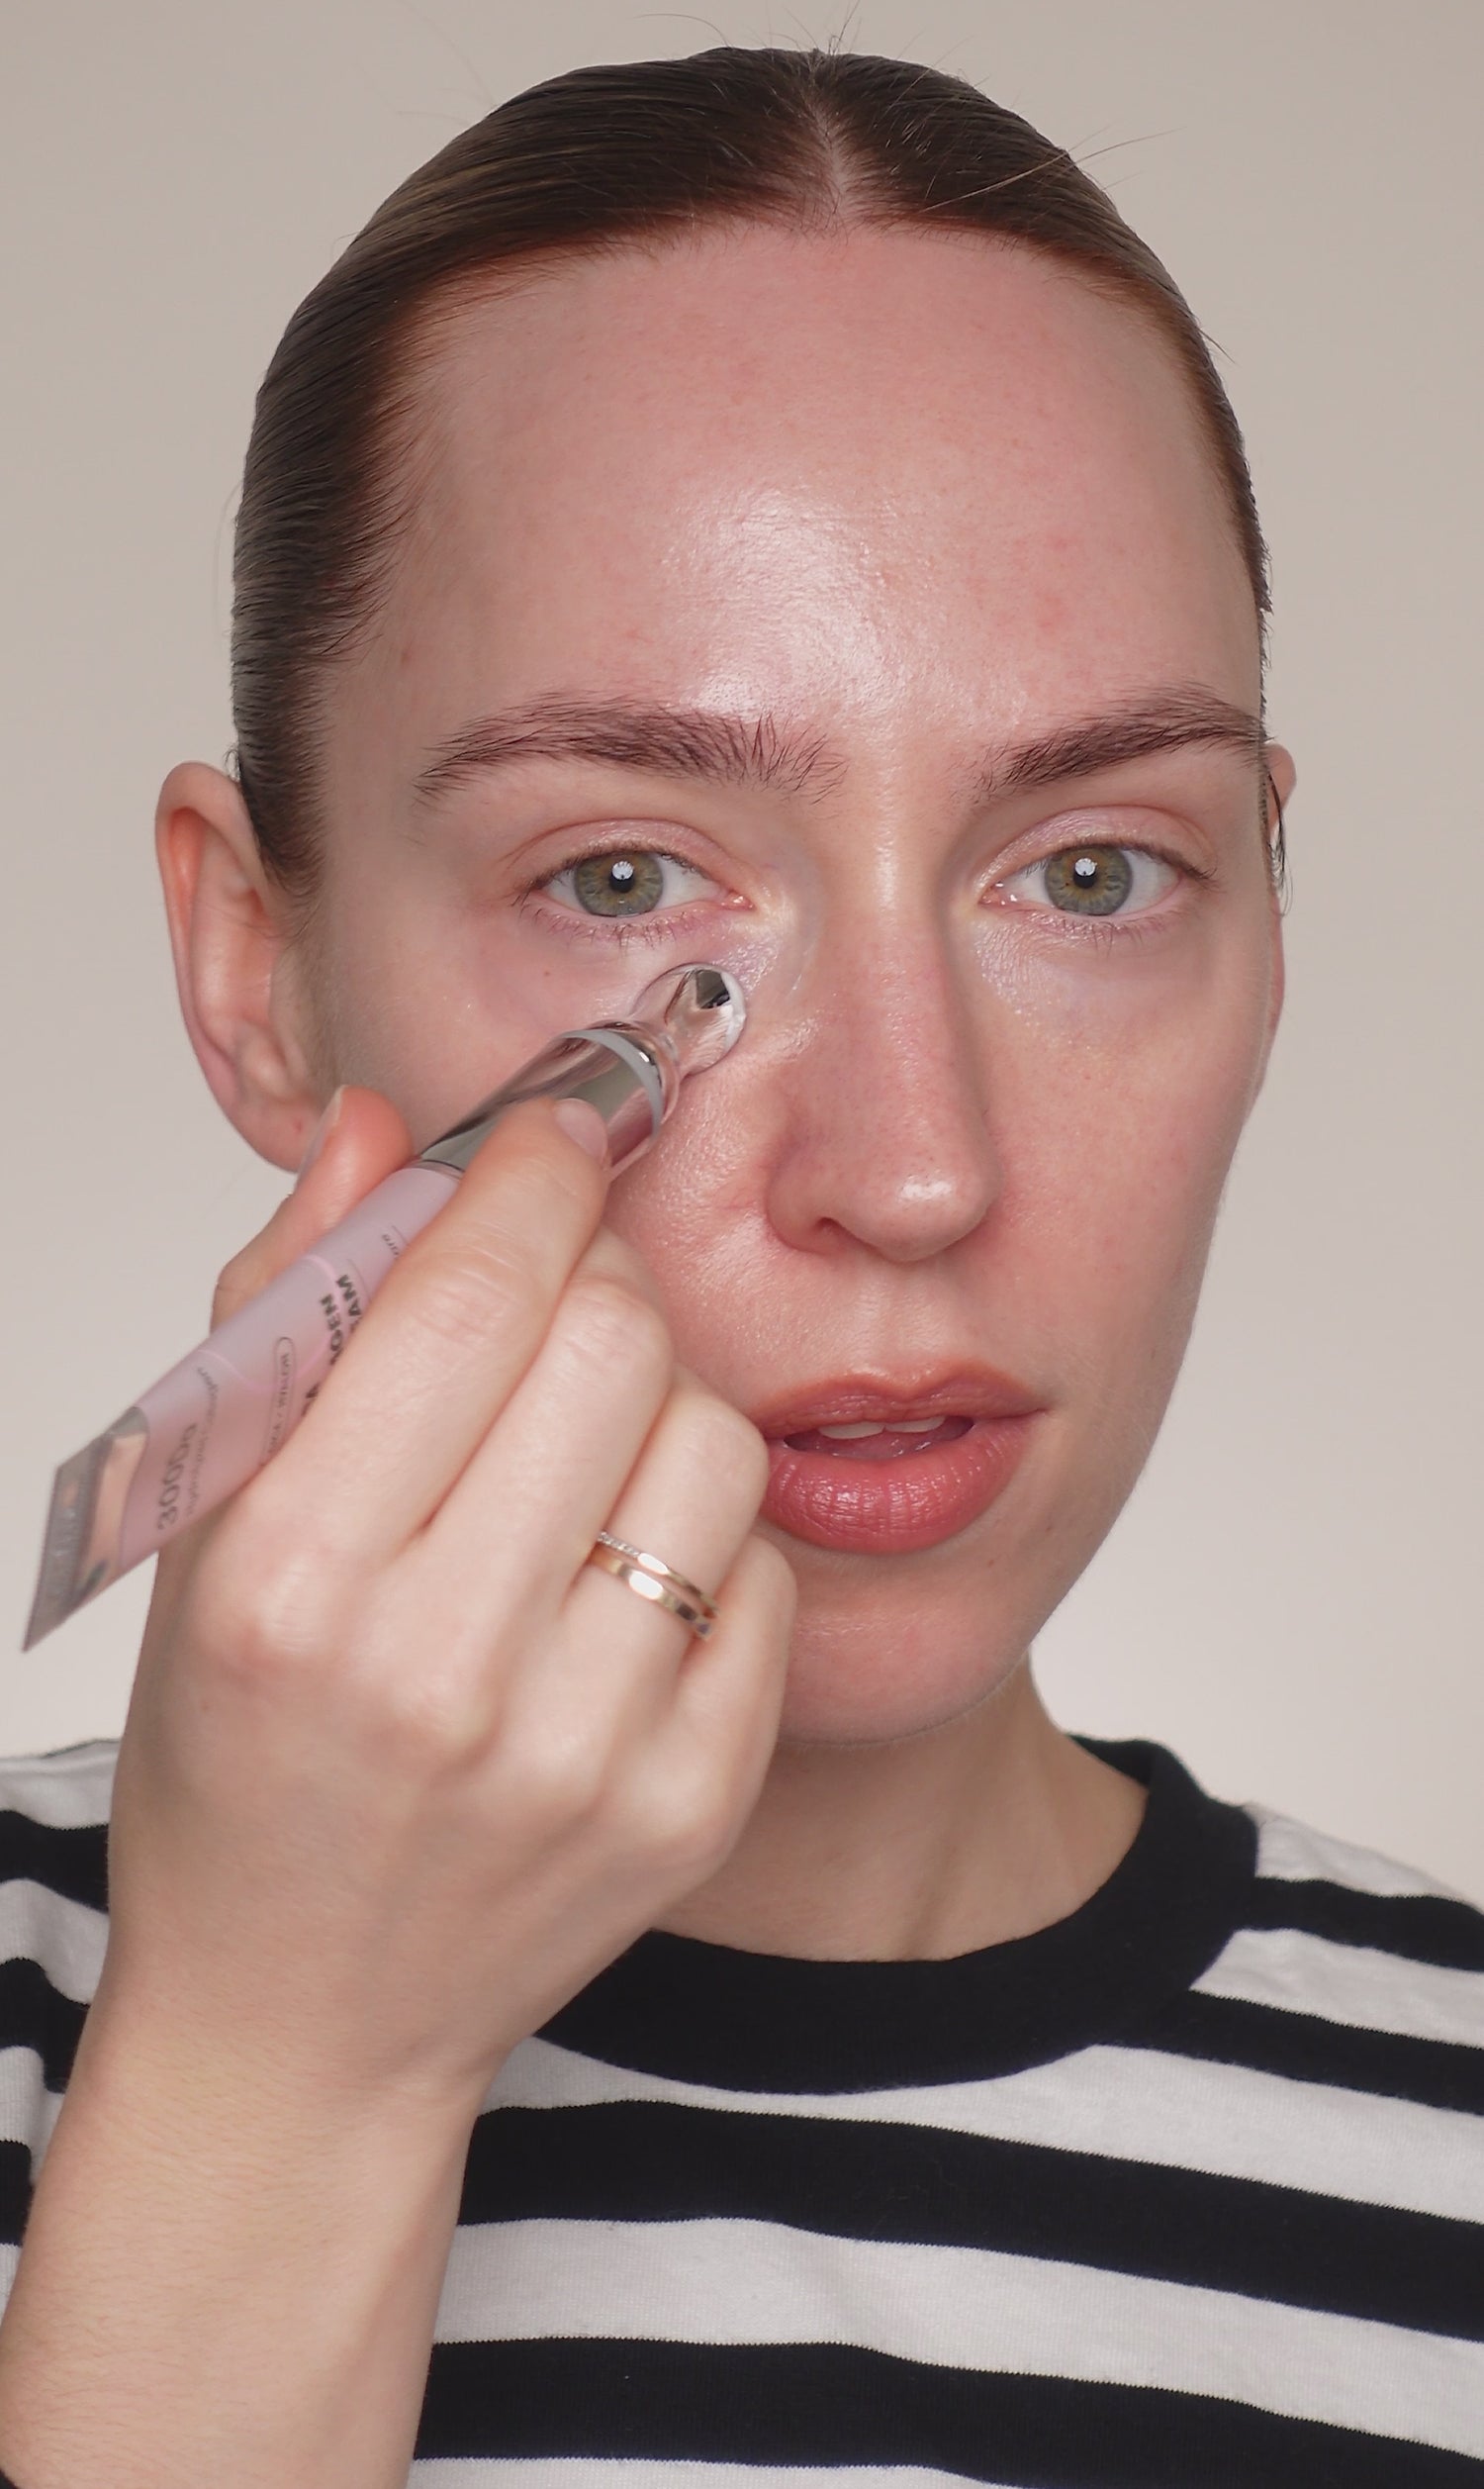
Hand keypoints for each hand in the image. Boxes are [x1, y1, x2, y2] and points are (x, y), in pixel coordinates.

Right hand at [98, 1085, 794, 2119]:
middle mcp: (441, 1672)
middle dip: (592, 1277)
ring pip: (710, 1442)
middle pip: (614, 1344)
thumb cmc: (238, 1758)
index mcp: (291, 1584)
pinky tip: (616, 1576)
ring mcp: (583, 1749)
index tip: (547, 1135)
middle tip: (553, 1302)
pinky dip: (700, 1540)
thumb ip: (288, 1310)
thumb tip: (375, 1129)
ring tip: (577, 1453)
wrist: (300, 2020)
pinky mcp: (688, 1802)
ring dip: (655, 1404)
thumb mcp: (206, 1533)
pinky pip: (763, 1574)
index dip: (528, 1176)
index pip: (466, 1302)